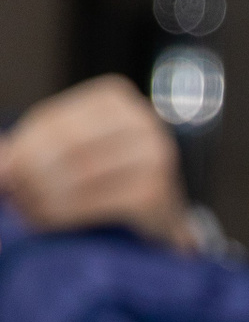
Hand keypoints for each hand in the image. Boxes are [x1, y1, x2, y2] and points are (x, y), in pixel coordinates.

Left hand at [0, 75, 196, 249]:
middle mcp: (143, 122)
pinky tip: (46, 221)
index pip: (54, 120)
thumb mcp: (70, 151)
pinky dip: (64, 213)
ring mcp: (156, 156)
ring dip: (43, 195)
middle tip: (10, 194)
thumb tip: (1, 164)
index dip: (22, 149)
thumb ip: (34, 149)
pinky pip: (98, 202)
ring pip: (81, 174)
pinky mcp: (157, 193)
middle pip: (69, 145)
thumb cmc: (106, 178)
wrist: (160, 217)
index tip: (2, 173)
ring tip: (24, 209)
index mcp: (115, 100)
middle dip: (31, 173)